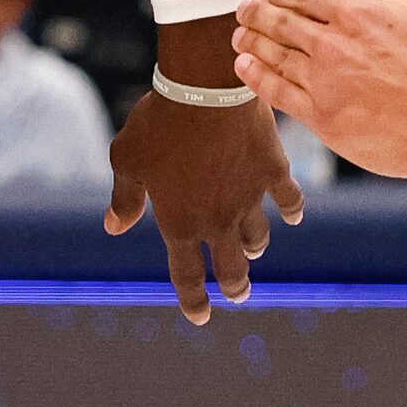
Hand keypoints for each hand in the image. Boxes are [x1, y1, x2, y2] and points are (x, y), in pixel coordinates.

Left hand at [106, 13, 304, 323]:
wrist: (205, 89)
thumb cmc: (158, 122)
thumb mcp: (128, 159)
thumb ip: (124, 198)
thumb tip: (114, 227)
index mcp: (179, 222)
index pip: (187, 275)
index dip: (194, 301)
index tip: (201, 317)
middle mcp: (218, 219)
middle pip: (231, 266)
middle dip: (235, 285)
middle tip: (239, 295)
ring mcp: (249, 198)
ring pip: (258, 237)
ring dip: (255, 246)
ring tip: (255, 250)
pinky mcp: (273, 172)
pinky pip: (289, 200)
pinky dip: (291, 210)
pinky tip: (292, 216)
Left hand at [236, 0, 406, 177]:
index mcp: (356, 12)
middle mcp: (333, 44)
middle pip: (277, 22)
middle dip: (254, 13)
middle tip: (242, 12)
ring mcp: (324, 82)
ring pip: (272, 55)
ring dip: (249, 43)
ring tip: (238, 39)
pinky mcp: (323, 118)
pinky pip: (277, 93)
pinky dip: (255, 77)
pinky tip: (245, 69)